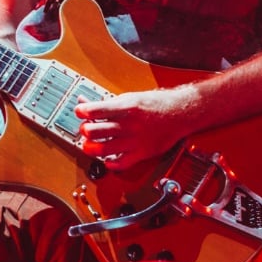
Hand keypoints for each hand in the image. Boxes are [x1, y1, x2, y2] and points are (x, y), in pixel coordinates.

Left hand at [75, 85, 205, 170]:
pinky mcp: (142, 153)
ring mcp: (135, 141)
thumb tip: (85, 103)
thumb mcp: (130, 97)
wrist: (180, 113)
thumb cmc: (156, 104)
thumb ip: (107, 103)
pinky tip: (108, 158)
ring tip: (90, 145)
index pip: (96, 110)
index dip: (82, 112)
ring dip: (91, 148)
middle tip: (86, 129)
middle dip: (85, 131)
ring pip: (103, 149)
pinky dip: (110, 163)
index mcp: (127, 107)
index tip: (80, 112)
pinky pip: (121, 163)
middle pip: (95, 132)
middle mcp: (130, 125)